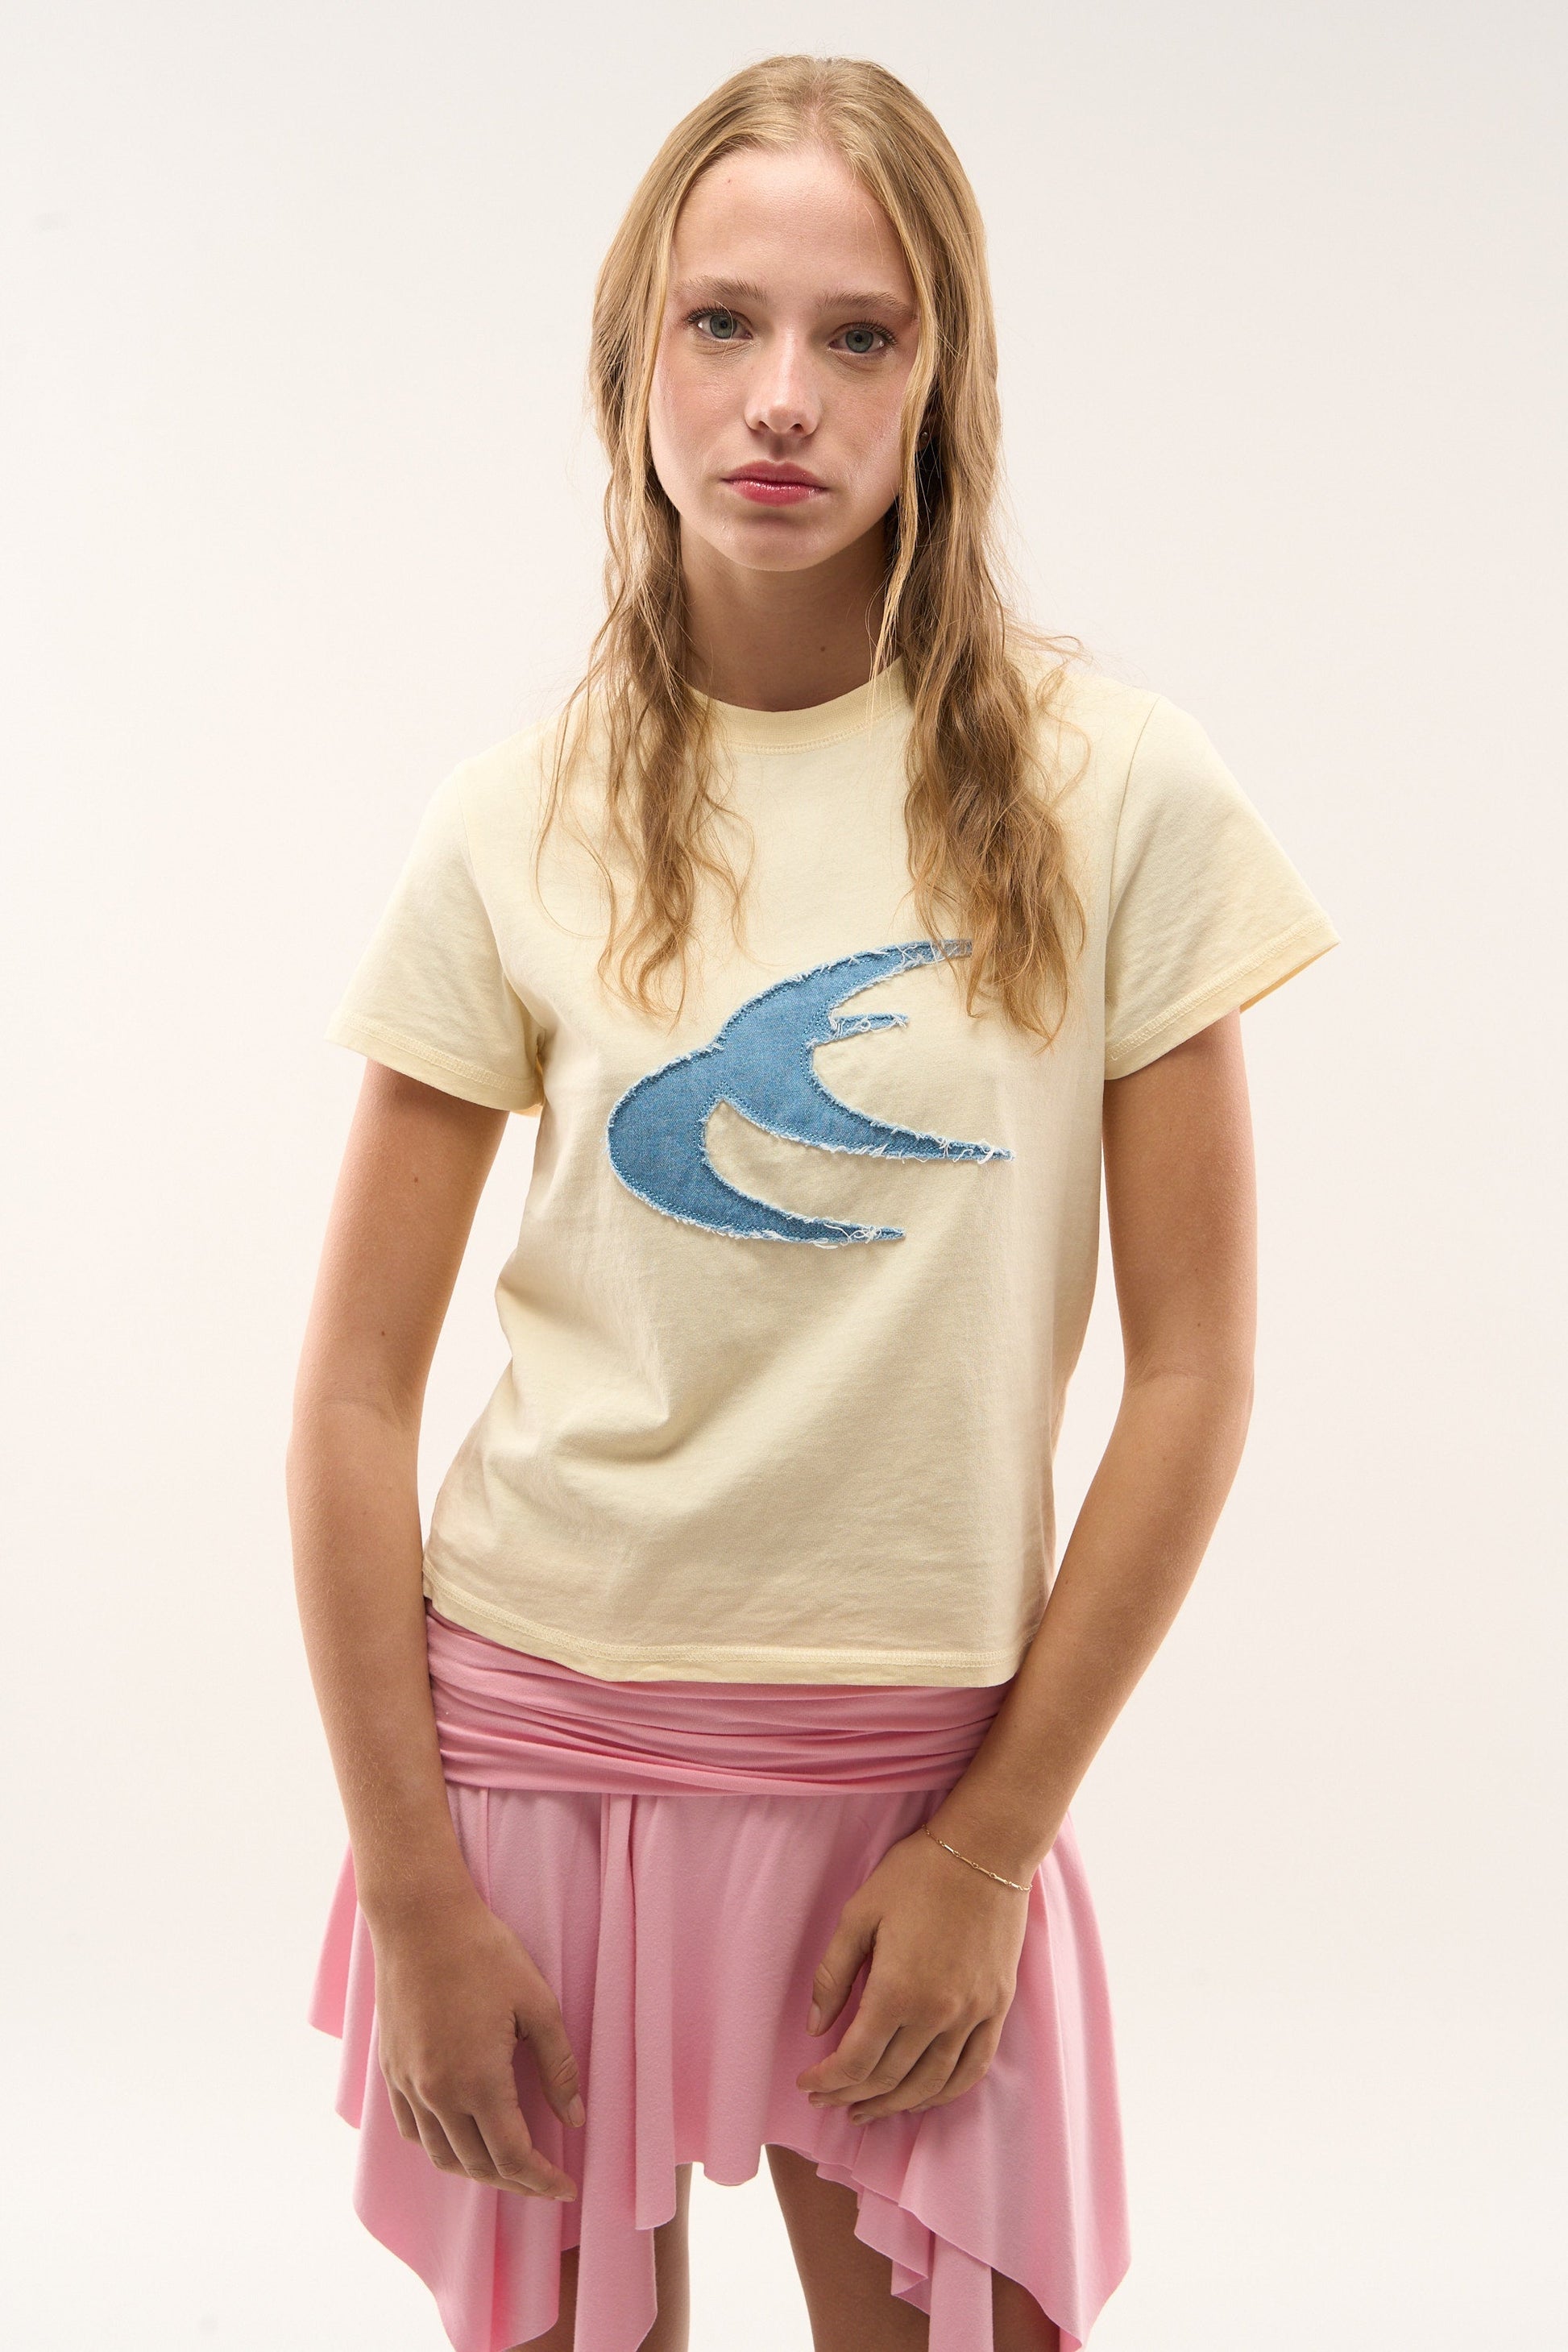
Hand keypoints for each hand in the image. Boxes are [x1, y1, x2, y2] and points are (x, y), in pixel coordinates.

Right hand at [369, 1889, 584, 2198]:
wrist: (420, 1920)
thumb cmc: (484, 1953)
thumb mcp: (538, 2004)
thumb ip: (558, 2067)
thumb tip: (574, 2119)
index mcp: (478, 2081)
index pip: (513, 2156)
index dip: (542, 2181)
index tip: (566, 2189)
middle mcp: (437, 2094)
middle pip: (478, 2165)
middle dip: (516, 2182)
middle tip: (545, 2181)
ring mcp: (408, 2084)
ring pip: (442, 2155)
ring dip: (477, 2171)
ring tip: (509, 2166)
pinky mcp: (391, 2070)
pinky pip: (413, 2131)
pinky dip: (439, 2148)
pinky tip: (460, 2139)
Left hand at [795, 1822, 1030, 2125]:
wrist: (986, 1851)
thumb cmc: (916, 1875)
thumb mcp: (859, 1913)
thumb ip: (833, 1974)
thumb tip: (816, 2027)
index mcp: (897, 1991)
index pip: (855, 2061)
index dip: (827, 2080)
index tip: (806, 2084)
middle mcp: (937, 2015)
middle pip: (888, 2078)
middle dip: (851, 2095)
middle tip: (826, 2100)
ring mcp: (973, 2015)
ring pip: (929, 2084)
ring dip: (894, 2105)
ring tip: (866, 2110)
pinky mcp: (997, 2008)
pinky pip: (972, 2069)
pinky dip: (944, 2093)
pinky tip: (922, 2098)